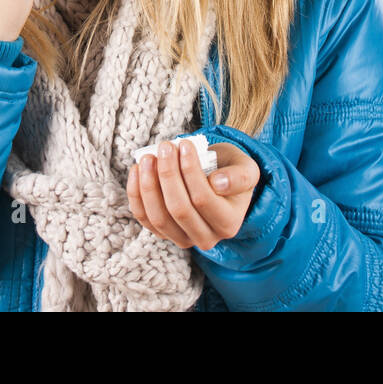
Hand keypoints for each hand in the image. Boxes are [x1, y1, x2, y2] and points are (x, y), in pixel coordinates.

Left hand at [126, 141, 261, 250]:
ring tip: (148, 157)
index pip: (203, 199)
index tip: (184, 144)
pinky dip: (136, 194)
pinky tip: (137, 170)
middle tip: (165, 147)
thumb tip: (218, 183)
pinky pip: (144, 218)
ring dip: (148, 184)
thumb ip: (239, 177)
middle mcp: (206, 238)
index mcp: (228, 223)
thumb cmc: (231, 172)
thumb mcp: (245, 169)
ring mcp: (183, 239)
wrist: (219, 182)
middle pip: (179, 209)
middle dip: (168, 174)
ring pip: (158, 217)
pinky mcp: (163, 233)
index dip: (190, 171)